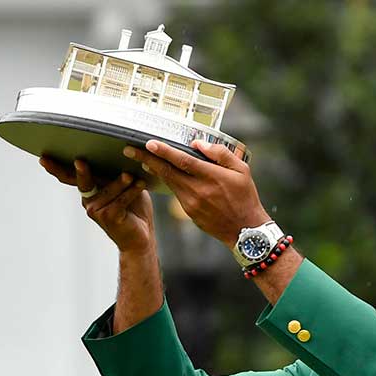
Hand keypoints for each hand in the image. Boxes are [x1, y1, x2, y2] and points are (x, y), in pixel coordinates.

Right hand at [40, 157, 154, 254]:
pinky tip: (140, 184)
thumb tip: (118, 152)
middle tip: (79, 162)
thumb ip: (115, 174)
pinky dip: (131, 191)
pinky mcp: (108, 217)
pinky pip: (120, 200)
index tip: (43, 158)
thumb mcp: (125, 186)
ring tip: (131, 175)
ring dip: (122, 182)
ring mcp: (96, 210)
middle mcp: (88, 201)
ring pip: (108, 189)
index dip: (56, 168)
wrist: (141, 237)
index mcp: (90, 190)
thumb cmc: (134, 209)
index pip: (71, 176)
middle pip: (81, 182)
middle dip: (81, 172)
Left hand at [123, 140, 269, 244]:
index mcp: (211, 177)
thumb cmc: (245, 198)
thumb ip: (220, 154)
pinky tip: (163, 175)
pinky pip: (175, 193)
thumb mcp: (242, 171)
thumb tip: (197, 144)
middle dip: (147, 159)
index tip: (149, 143)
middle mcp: (198, 190)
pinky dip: (167, 182)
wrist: (245, 230)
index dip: (164, 151)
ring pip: (169, 182)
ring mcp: (191, 203)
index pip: (182, 161)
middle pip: (167, 171)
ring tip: (142, 159)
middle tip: (130, 149)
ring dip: (155, 170)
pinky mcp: (189, 212)